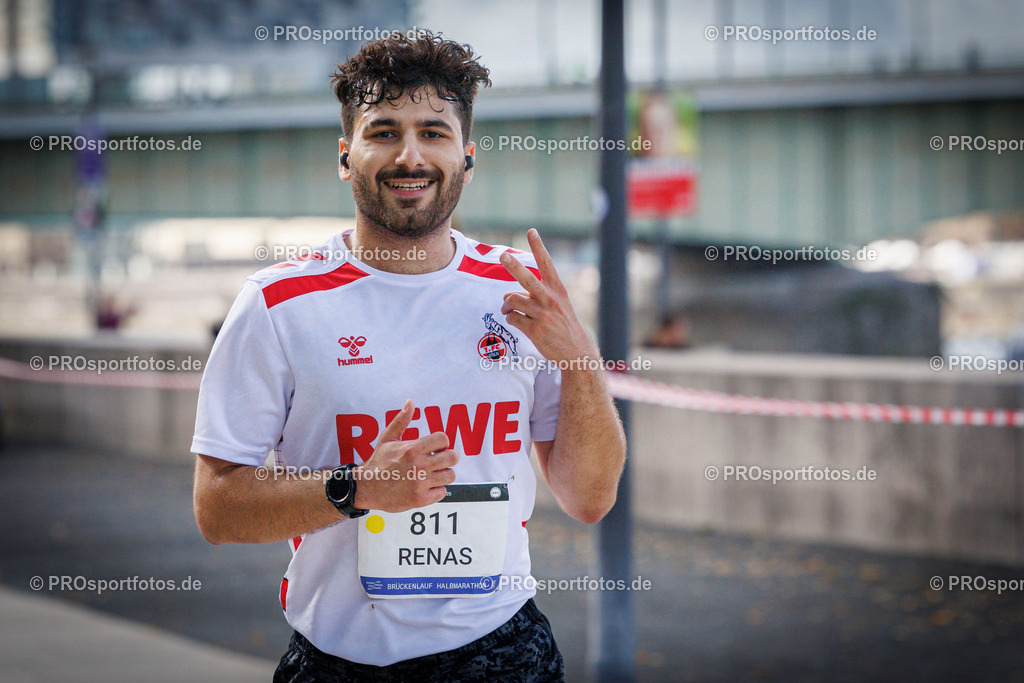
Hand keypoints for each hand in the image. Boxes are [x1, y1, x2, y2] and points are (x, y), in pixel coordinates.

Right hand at [354, 400, 458, 511]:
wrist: (365, 488)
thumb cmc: (378, 462)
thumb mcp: (388, 438)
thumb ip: (401, 420)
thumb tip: (410, 402)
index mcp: (413, 449)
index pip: (444, 439)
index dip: (442, 443)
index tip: (436, 448)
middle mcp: (419, 466)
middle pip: (453, 457)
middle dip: (448, 457)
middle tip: (440, 460)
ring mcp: (421, 483)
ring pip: (450, 475)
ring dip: (443, 474)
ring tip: (432, 474)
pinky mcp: (420, 499)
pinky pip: (442, 492)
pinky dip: (437, 490)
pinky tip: (426, 486)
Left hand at [500, 229, 597, 363]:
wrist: (576, 352)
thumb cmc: (564, 327)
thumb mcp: (557, 307)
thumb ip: (533, 297)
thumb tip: (506, 295)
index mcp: (558, 290)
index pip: (547, 264)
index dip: (538, 247)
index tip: (531, 231)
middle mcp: (550, 299)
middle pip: (527, 278)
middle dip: (513, 266)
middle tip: (503, 256)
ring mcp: (543, 315)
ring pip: (513, 300)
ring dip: (505, 305)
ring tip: (506, 310)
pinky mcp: (535, 330)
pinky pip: (512, 318)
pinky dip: (510, 319)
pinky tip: (515, 322)